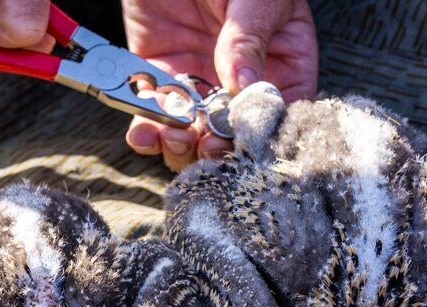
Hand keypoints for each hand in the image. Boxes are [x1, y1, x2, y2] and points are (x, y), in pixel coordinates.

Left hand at [122, 0, 317, 170]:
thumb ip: (250, 39)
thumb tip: (242, 85)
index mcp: (282, 62)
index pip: (280, 111)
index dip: (262, 132)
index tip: (244, 139)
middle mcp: (239, 79)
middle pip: (233, 133)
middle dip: (217, 146)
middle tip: (205, 144)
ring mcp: (198, 79)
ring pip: (192, 133)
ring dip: (180, 145)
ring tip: (174, 136)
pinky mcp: (158, 73)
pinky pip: (152, 111)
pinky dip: (146, 129)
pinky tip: (144, 132)